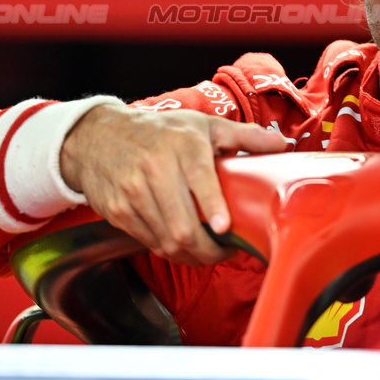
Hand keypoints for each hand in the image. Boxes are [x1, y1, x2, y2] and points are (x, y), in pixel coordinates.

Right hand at [60, 104, 287, 265]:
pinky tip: (184, 247)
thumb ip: (244, 136)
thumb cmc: (160, 131)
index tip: (224, 228)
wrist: (97, 137)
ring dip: (192, 255)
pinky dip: (170, 251)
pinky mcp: (118, 212)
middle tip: (227, 252)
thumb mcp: (202, 124)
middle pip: (182, 224)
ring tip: (209, 253)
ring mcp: (132, 193)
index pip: (198, 178)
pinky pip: (149, 242)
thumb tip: (283, 145)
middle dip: (209, 249)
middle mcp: (154, 169)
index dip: (212, 206)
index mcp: (182, 145)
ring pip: (166, 240)